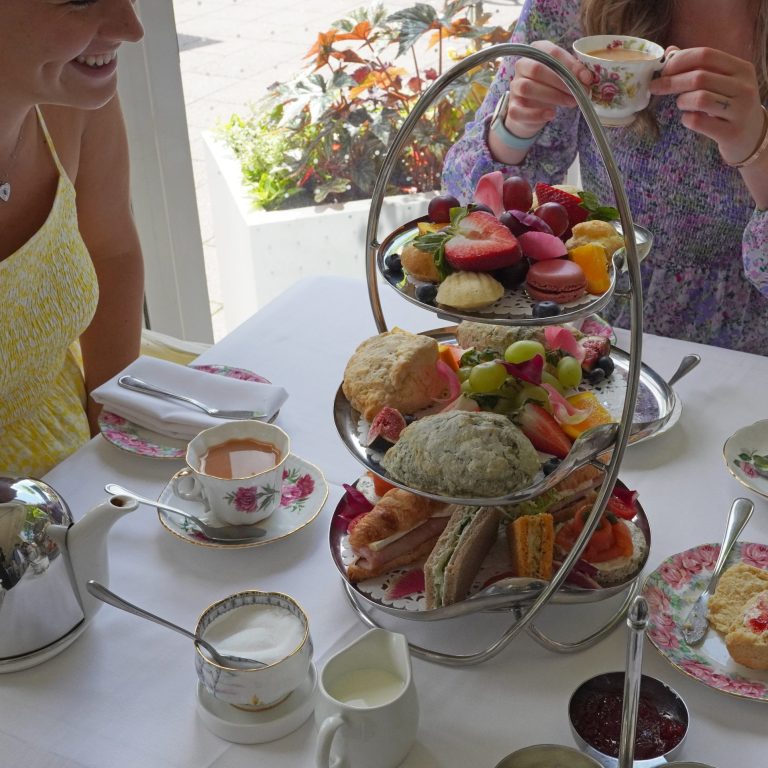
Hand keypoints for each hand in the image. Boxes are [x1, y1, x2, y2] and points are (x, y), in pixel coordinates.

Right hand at [505, 40, 593, 137]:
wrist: (531, 112)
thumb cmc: (549, 88)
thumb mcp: (562, 77)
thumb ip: (572, 74)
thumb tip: (587, 78)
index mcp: (535, 52)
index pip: (551, 52)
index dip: (570, 64)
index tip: (586, 78)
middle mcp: (522, 67)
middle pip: (537, 69)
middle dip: (561, 81)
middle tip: (578, 92)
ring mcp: (514, 87)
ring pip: (527, 88)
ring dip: (552, 96)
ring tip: (570, 102)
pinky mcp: (512, 107)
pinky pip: (521, 110)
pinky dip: (537, 114)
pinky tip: (551, 115)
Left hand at [649, 47, 764, 165]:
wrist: (751, 136)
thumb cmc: (729, 105)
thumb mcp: (721, 82)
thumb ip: (698, 66)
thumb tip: (669, 52)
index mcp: (741, 68)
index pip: (706, 55)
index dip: (680, 60)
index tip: (663, 70)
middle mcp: (744, 87)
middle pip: (699, 77)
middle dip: (671, 82)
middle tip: (656, 87)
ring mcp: (739, 110)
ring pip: (699, 99)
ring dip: (682, 101)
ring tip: (681, 104)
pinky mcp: (730, 132)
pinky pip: (698, 122)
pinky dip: (686, 119)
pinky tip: (689, 118)